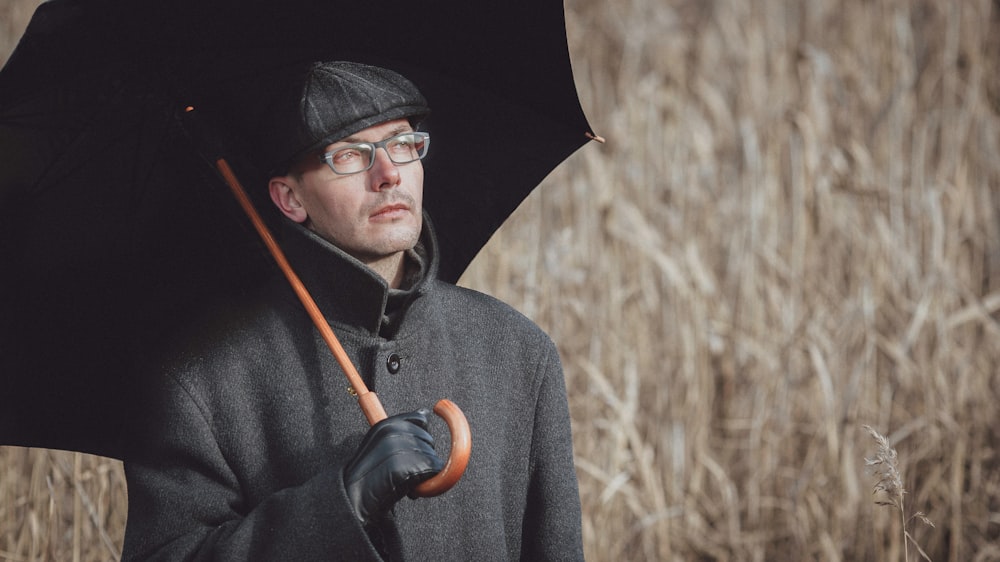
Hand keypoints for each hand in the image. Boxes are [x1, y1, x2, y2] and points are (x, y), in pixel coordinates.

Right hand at [343, 408, 444, 525]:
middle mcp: (393, 432)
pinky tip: (410, 490)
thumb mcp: (381, 443)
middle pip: (428, 440)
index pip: (420, 420)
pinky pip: (433, 471)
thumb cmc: (369, 475)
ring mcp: (399, 449)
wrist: (354, 499)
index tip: (410, 453)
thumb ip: (402, 429)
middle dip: (422, 458)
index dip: (419, 438)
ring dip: (424, 473)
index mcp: (386, 425)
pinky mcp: (407, 468)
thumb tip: (425, 412)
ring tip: (404, 482)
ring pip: (433, 457)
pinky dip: (427, 483)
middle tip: (404, 472)